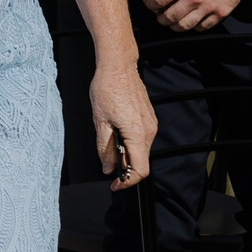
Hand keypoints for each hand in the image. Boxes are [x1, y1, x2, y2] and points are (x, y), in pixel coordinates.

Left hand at [90, 58, 157, 192]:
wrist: (119, 67)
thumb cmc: (107, 89)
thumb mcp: (100, 121)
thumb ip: (104, 148)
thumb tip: (107, 167)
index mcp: (137, 134)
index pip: (140, 170)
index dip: (127, 182)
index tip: (115, 185)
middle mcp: (149, 131)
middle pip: (141, 161)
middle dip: (124, 168)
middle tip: (106, 162)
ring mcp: (151, 124)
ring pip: (141, 150)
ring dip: (126, 154)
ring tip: (109, 142)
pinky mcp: (149, 119)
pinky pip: (142, 139)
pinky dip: (130, 143)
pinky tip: (116, 132)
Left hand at [146, 0, 247, 32]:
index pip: (158, 1)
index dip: (152, 5)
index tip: (152, 5)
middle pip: (170, 17)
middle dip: (161, 19)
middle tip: (161, 17)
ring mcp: (207, 7)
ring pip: (184, 26)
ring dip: (175, 26)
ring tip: (173, 23)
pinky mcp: (220, 13)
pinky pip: (202, 27)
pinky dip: (194, 26)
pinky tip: (191, 21)